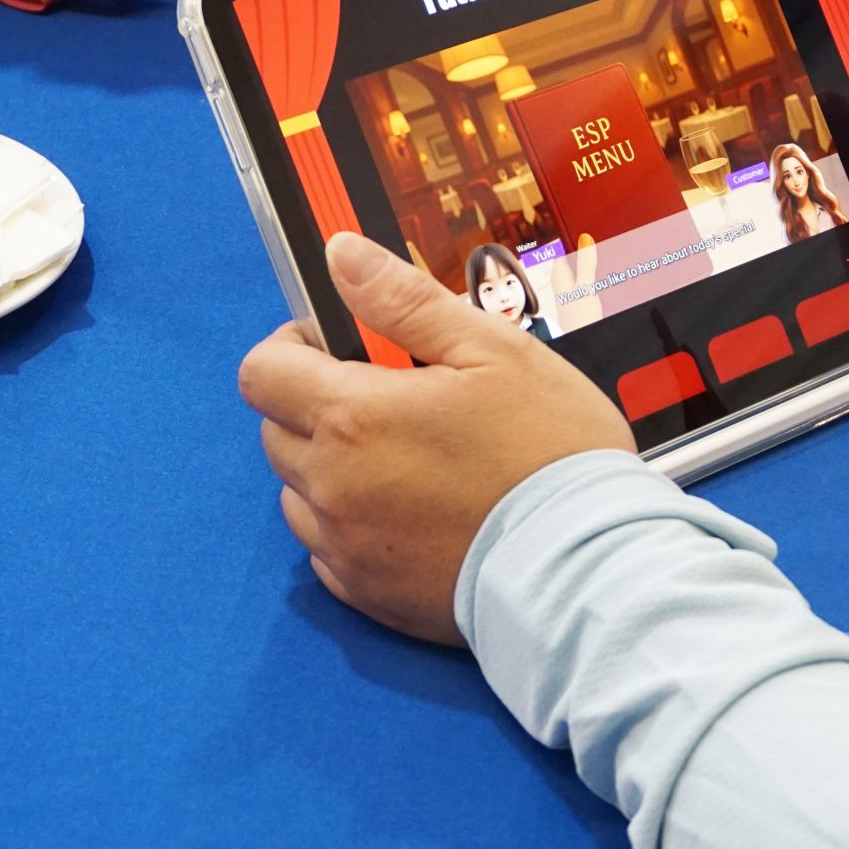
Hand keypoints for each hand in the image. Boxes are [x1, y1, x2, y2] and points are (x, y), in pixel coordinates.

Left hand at [238, 233, 635, 644]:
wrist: (586, 566)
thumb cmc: (549, 450)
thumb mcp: (491, 350)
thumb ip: (404, 299)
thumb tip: (340, 254)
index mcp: (352, 417)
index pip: (262, 372)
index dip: (294, 347)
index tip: (343, 346)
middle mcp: (331, 486)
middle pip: (277, 431)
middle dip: (318, 405)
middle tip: (394, 399)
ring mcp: (344, 547)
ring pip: (299, 493)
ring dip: (331, 469)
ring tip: (409, 460)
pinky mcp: (366, 594)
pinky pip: (328, 549)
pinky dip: (352, 525)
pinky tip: (413, 513)